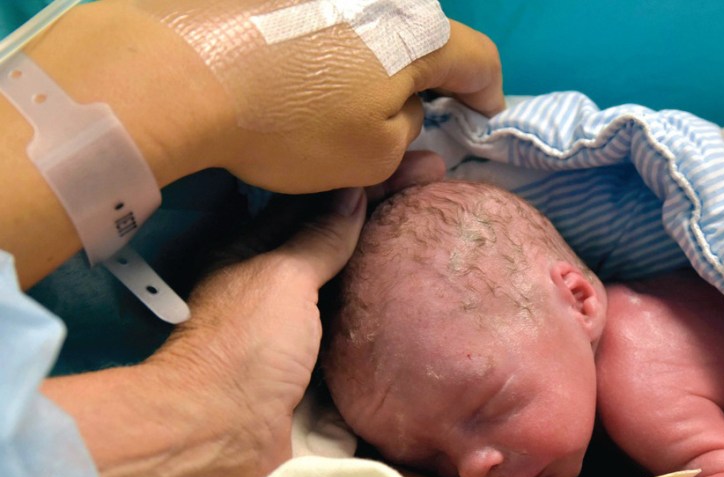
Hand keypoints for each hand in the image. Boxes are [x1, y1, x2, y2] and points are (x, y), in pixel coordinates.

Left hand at [126, 0, 503, 190]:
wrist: (186, 71)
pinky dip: (332, 46)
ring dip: (375, 60)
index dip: (485, 91)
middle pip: (423, 38)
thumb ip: (408, 133)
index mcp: (416, 35)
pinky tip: (306, 70)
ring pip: (373, 26)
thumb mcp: (371, 156)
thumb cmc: (292, 124)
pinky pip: (330, 20)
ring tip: (349, 94)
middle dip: (426, 76)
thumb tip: (404, 108)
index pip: (476, 59)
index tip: (484, 111)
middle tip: (414, 111)